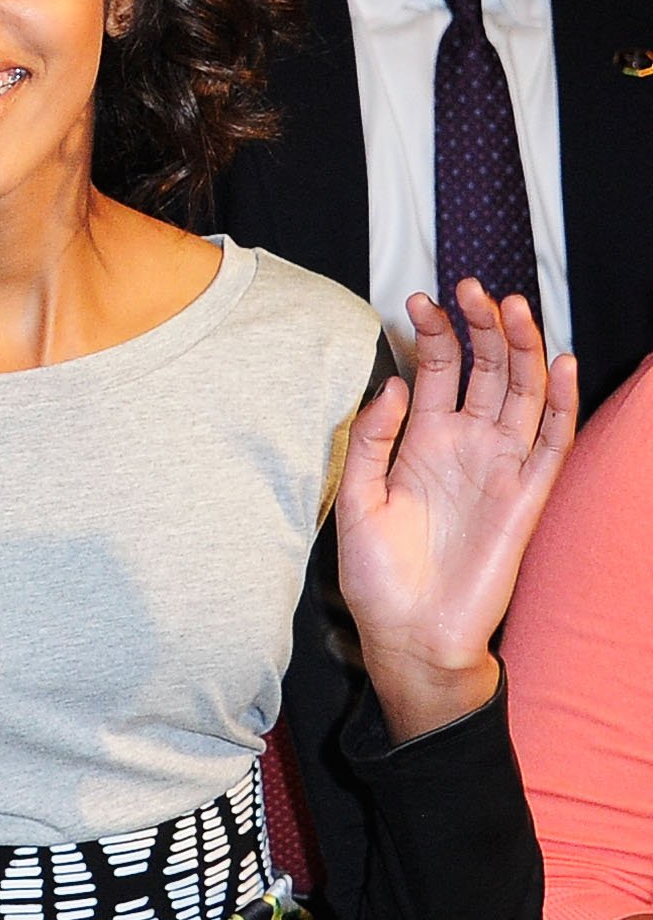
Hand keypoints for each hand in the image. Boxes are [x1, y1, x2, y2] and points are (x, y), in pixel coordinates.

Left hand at [335, 279, 576, 740]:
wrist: (409, 634)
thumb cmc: (377, 575)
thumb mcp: (357, 499)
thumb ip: (372, 440)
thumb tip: (393, 382)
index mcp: (422, 442)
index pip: (437, 372)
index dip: (433, 334)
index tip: (416, 299)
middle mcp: (465, 446)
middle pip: (485, 370)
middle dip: (482, 325)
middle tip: (470, 286)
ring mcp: (500, 467)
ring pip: (523, 393)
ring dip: (523, 348)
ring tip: (514, 305)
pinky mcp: (526, 495)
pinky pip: (552, 441)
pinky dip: (561, 401)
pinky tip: (562, 362)